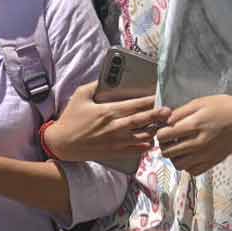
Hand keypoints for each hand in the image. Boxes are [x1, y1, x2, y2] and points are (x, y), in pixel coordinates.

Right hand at [44, 80, 169, 161]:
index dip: (149, 101)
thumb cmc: (70, 119)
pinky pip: (136, 150)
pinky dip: (146, 145)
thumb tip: (107, 78)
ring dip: (154, 131)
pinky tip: (150, 140)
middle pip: (142, 121)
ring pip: (143, 137)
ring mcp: (116, 142)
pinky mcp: (115, 152)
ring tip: (162, 125)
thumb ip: (94, 86)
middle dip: (158, 115)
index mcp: (107, 112)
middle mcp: (114, 127)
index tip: (159, 97)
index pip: (134, 105)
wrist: (62, 144)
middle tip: (169, 111)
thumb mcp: (79, 96)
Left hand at [155, 95, 231, 174]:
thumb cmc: (223, 107)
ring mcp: (206, 155)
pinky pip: (193, 171)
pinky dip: (188, 166)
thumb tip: (164, 121)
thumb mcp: (199, 103)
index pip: (163, 136)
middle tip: (170, 140)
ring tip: (179, 148)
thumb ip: (180, 113)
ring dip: (174, 157)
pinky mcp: (213, 162)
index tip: (165, 129)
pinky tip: (190, 155)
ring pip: (178, 165)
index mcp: (194, 125)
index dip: (160, 132)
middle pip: (167, 153)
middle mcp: (199, 143)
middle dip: (165, 146)